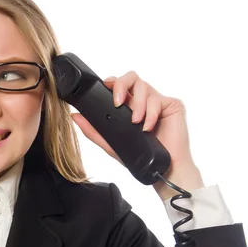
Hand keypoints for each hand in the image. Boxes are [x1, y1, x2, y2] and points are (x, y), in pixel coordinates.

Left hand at [71, 71, 204, 199]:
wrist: (162, 169)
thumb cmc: (138, 156)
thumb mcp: (110, 143)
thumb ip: (92, 130)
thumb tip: (75, 116)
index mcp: (127, 105)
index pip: (118, 84)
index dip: (112, 82)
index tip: (105, 88)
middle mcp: (141, 100)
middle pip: (131, 77)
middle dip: (122, 86)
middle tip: (118, 103)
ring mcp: (157, 101)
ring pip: (144, 86)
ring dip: (137, 105)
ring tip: (136, 123)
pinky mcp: (172, 105)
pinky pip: (158, 100)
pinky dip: (151, 114)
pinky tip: (148, 127)